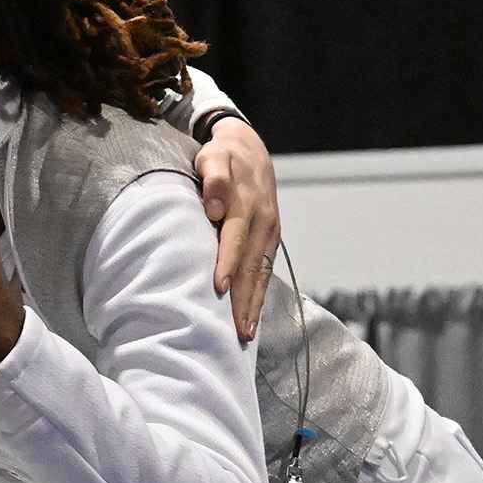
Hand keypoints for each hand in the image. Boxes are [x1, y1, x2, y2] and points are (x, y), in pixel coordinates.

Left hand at [196, 117, 278, 341]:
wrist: (249, 148)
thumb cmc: (222, 156)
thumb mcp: (213, 157)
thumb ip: (213, 177)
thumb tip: (212, 206)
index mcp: (247, 205)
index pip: (234, 239)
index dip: (227, 264)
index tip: (220, 288)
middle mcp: (263, 223)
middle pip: (252, 266)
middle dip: (245, 299)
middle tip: (236, 331)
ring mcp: (270, 233)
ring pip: (261, 274)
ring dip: (254, 304)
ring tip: (245, 333)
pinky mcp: (269, 240)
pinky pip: (264, 271)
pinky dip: (259, 295)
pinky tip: (252, 317)